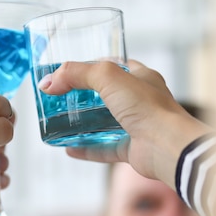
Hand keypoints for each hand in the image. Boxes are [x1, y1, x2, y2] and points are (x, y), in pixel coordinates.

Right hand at [38, 60, 210, 185]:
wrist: (167, 146)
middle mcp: (141, 101)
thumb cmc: (148, 107)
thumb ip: (76, 74)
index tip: (69, 71)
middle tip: (60, 98)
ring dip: (83, 124)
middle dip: (83, 98)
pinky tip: (69, 148)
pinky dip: (87, 149)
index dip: (92, 66)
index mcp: (141, 78)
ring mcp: (136, 126)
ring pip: (104, 124)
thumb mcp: (108, 77)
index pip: (114, 66)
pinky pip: (104, 149)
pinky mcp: (132, 149)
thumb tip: (48, 83)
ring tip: (61, 122)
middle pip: (106, 96)